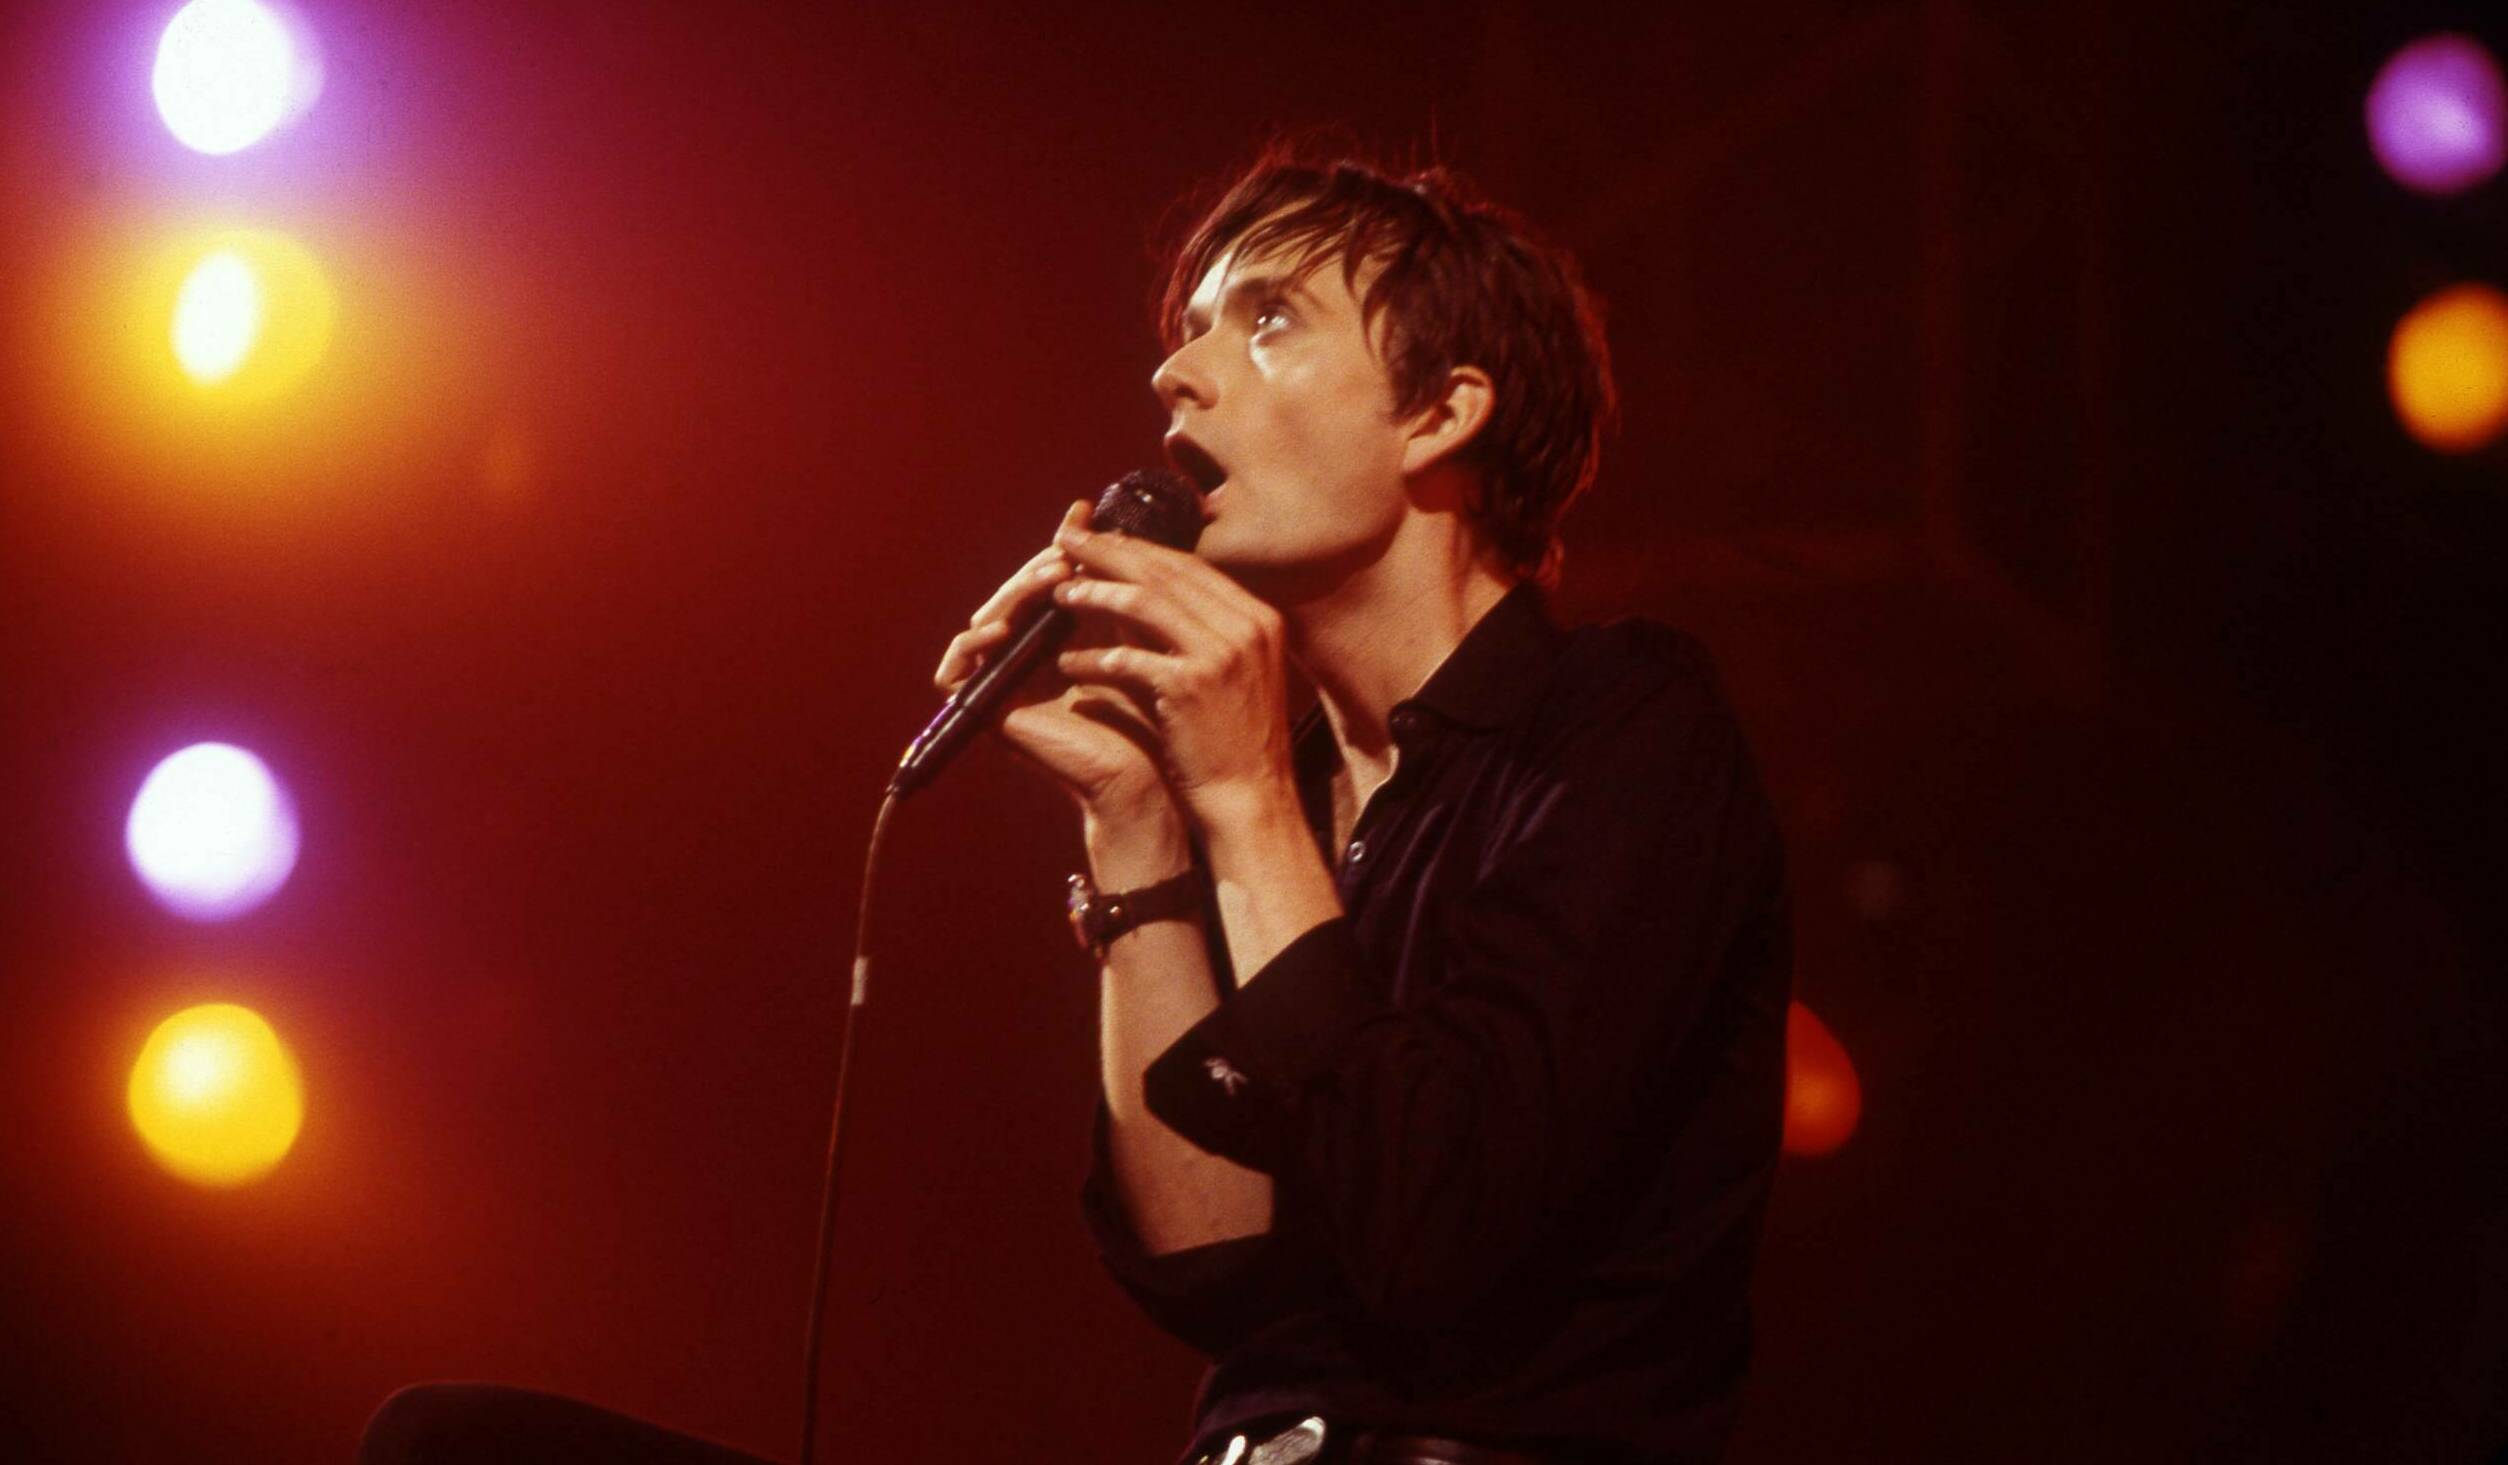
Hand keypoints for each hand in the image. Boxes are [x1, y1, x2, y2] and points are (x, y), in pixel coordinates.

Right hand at [931, 501, 1175, 830]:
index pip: (1045, 578)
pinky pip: (954, 669)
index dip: (1060, 547)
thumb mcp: (1132, 627)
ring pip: (986, 622)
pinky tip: (1004, 628)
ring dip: (1013, 595)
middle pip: (1013, 596)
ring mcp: (1004, 682)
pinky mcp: (986, 710)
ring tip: (1048, 579)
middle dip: (1038, 569)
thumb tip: (1102, 513)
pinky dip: (973, 644)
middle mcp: (1027, 656)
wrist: (1151, 771)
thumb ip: (1115, 579)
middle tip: (1066, 553)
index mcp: (1060, 636)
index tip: (1083, 513)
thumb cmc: (1151, 704)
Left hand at [1047, 520, 1299, 829]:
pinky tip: (1065, 661)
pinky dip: (1093, 658)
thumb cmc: (1234, 743)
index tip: (1100, 542)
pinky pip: (1128, 659)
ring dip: (1095, 593)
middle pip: (1164, 572)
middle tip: (1065, 542)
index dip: (1139, 549)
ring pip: (1145, 603)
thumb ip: (1195, 633)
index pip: (1189, 567)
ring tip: (1058, 592)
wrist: (1252, 800)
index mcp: (1257, 618)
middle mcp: (1246, 626)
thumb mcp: (1228, 674)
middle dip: (1109, 552)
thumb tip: (1138, 598)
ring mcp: (1221, 654)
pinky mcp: (1191, 687)